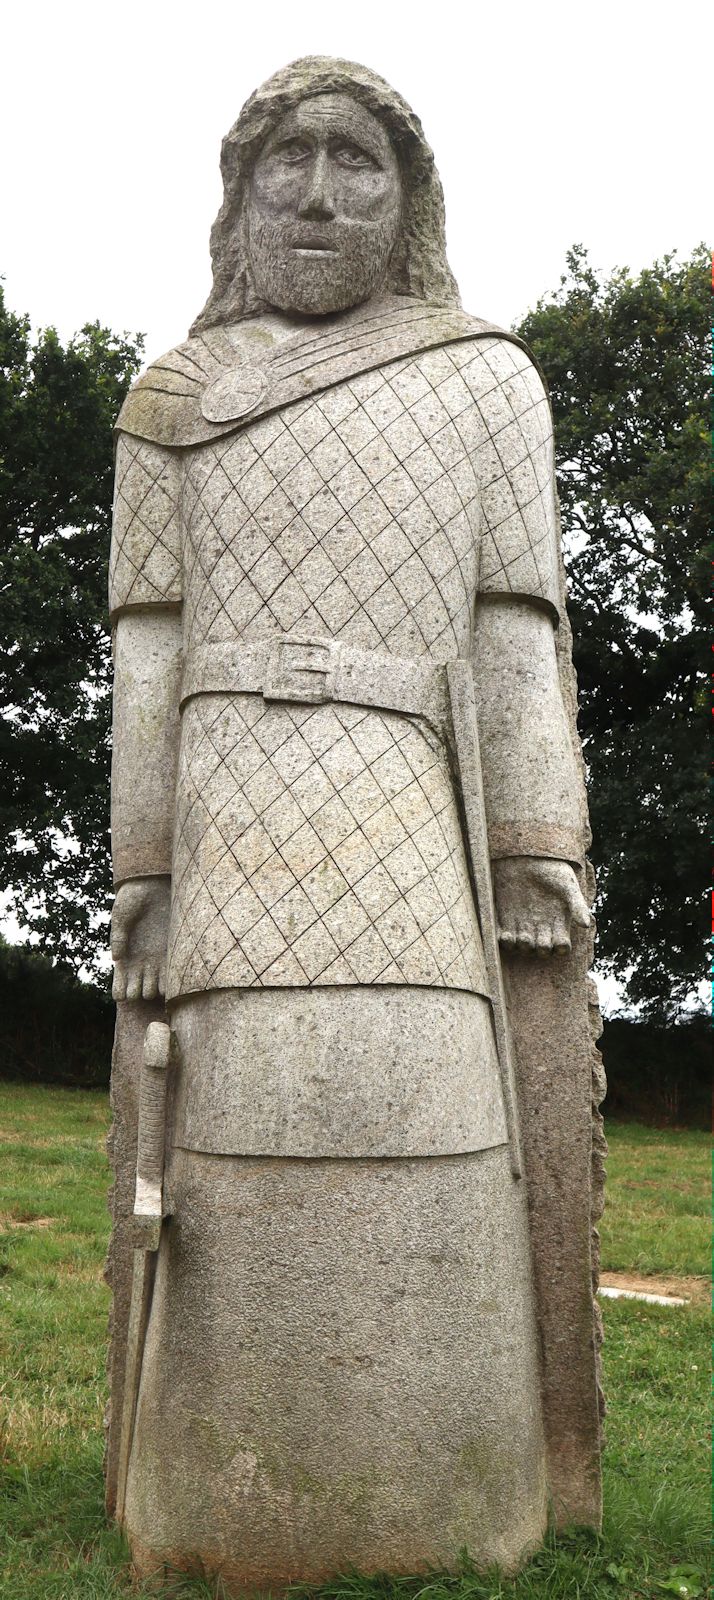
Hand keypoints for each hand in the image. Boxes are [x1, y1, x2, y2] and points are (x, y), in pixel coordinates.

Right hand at [111, 877, 170, 1000]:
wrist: (155, 884)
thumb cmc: (133, 898)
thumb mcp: (121, 915)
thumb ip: (118, 936)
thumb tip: (116, 958)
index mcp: (125, 957)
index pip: (120, 983)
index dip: (121, 991)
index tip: (122, 991)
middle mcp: (141, 961)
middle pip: (139, 989)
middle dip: (139, 991)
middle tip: (139, 985)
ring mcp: (158, 958)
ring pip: (156, 986)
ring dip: (154, 990)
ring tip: (153, 985)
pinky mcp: (173, 950)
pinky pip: (173, 973)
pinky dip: (170, 982)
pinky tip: (168, 983)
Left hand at [493, 857, 590, 956]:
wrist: (523, 854)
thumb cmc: (550, 868)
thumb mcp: (567, 884)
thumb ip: (577, 904)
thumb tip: (587, 925)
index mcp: (559, 922)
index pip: (561, 947)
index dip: (560, 948)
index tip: (559, 940)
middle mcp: (541, 927)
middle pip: (541, 950)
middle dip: (540, 948)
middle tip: (539, 939)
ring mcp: (522, 924)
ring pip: (522, 948)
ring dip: (522, 946)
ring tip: (523, 937)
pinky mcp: (505, 919)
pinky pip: (504, 939)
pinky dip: (504, 941)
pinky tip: (506, 935)